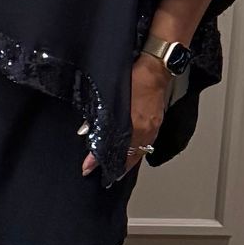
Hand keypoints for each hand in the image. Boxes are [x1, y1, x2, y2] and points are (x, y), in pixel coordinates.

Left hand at [99, 55, 171, 176]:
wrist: (156, 69)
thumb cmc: (135, 78)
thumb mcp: (111, 96)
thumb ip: (99, 116)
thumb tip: (86, 131)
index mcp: (133, 125)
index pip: (112, 149)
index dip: (98, 159)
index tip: (88, 168)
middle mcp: (145, 131)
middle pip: (127, 156)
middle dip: (114, 167)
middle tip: (102, 176)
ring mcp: (153, 129)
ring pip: (138, 153)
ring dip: (126, 162)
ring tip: (116, 171)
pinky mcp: (156, 124)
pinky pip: (146, 145)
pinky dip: (137, 153)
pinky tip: (132, 155)